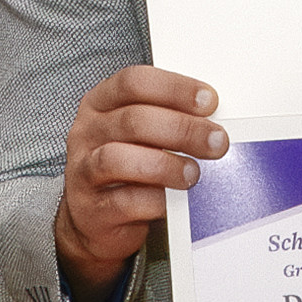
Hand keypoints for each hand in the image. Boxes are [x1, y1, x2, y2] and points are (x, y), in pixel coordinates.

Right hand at [47, 63, 227, 291]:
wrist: (96, 218)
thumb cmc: (126, 169)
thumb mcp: (140, 136)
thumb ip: (167, 121)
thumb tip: (214, 121)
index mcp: (100, 103)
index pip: (134, 82)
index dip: (174, 88)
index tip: (209, 101)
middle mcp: (88, 132)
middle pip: (133, 120)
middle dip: (183, 129)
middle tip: (216, 141)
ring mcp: (84, 170)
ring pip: (119, 159)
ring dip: (166, 165)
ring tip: (193, 173)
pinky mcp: (92, 208)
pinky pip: (124, 201)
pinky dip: (155, 200)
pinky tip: (175, 200)